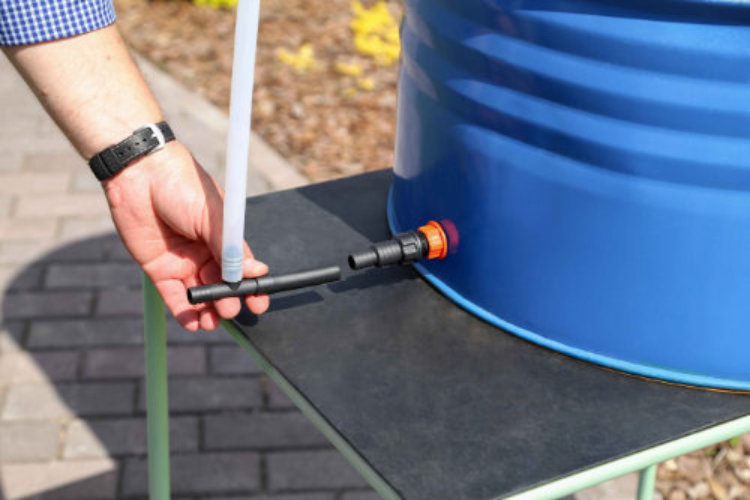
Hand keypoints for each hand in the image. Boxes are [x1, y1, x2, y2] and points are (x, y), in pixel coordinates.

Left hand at [103, 141, 269, 330]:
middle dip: (228, 300)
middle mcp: (206, 251)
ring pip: (200, 293)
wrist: (139, 173)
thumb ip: (231, 248)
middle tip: (230, 310)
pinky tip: (193, 323)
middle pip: (221, 284)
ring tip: (212, 322)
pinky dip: (184, 311)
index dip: (251, 286)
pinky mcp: (158, 267)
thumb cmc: (182, 185)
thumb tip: (254, 271)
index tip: (258, 303)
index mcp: (224, 236)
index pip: (242, 267)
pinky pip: (173, 295)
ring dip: (208, 310)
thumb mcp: (213, 217)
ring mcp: (182, 260)